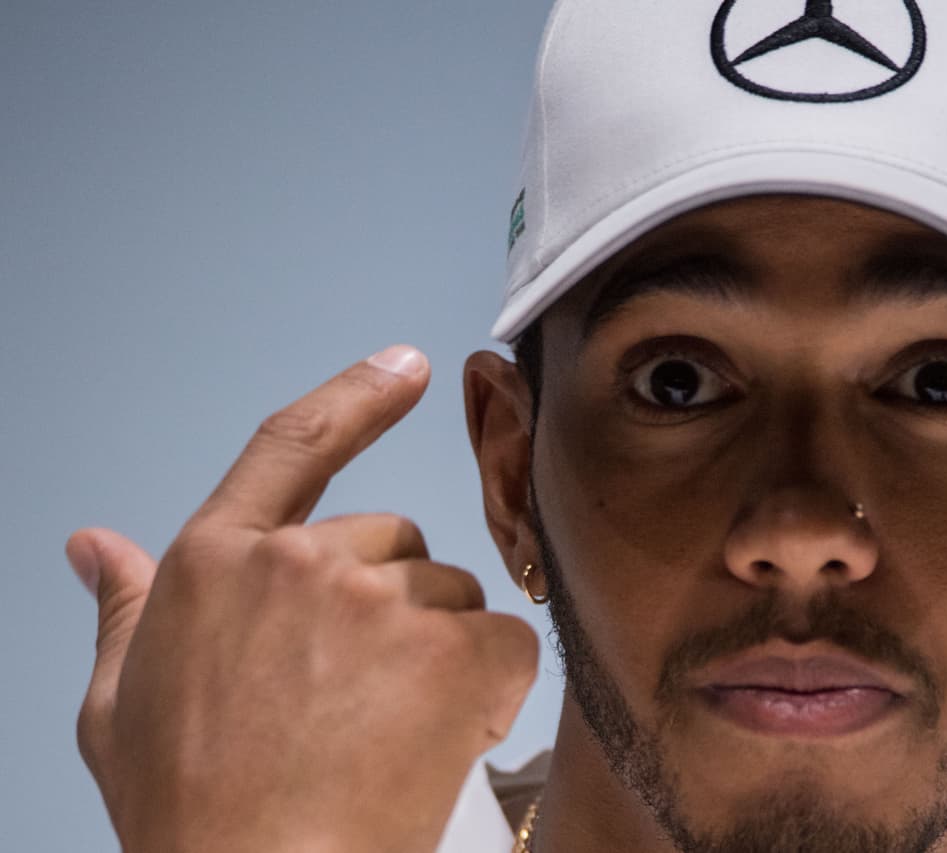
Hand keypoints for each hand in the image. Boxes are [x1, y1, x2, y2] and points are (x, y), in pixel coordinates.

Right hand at [66, 345, 538, 852]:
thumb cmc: (192, 811)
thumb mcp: (123, 707)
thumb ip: (125, 610)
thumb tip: (94, 547)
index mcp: (216, 561)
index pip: (292, 445)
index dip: (354, 397)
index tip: (403, 364)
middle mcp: (297, 560)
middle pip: (394, 542)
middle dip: (393, 605)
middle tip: (359, 696)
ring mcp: (378, 599)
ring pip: (450, 595)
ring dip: (438, 652)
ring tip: (387, 732)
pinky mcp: (449, 647)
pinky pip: (504, 642)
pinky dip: (493, 686)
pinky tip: (445, 737)